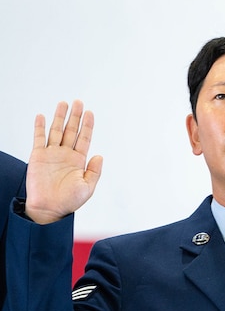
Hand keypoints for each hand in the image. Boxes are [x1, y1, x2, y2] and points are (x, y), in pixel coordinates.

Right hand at [25, 101, 102, 223]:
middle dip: (75, 116)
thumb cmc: (69, 201)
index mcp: (79, 161)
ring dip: (59, 117)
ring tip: (63, 103)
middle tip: (78, 102)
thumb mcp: (88, 187)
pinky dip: (39, 127)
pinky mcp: (38, 156)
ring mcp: (52, 154)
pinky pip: (39, 139)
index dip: (87, 125)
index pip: (84, 138)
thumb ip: (94, 171)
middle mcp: (65, 154)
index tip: (90, 112)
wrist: (49, 208)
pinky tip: (42, 116)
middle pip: (71, 131)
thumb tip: (99, 155)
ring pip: (56, 131)